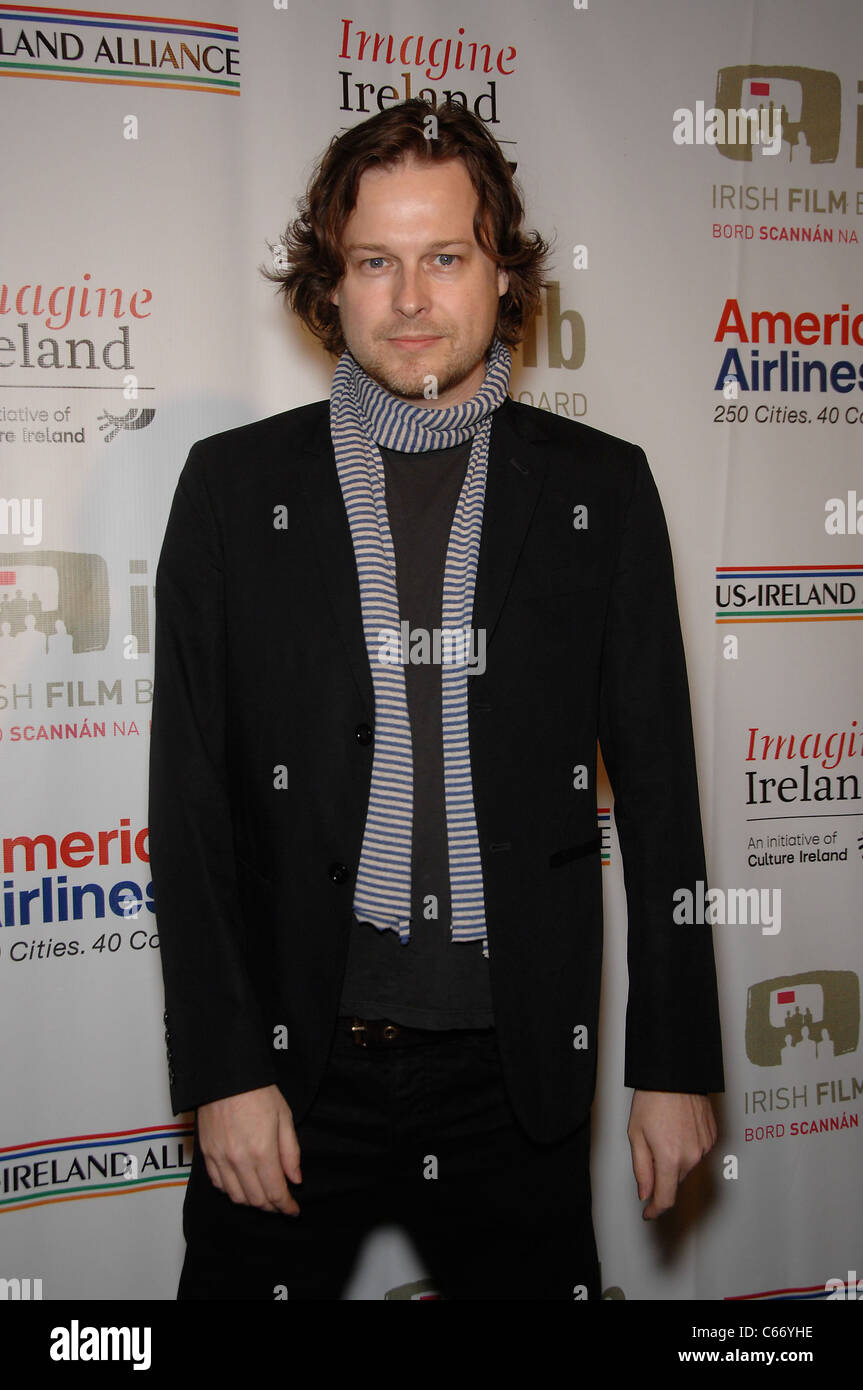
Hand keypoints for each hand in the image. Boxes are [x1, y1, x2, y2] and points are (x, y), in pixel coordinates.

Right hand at [196, 1083, 302, 1213]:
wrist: (226, 1075)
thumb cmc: (258, 1091)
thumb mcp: (284, 1117)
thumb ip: (290, 1152)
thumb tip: (294, 1179)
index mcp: (262, 1151)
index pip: (275, 1192)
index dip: (286, 1206)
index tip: (293, 1210)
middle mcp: (239, 1160)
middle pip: (256, 1199)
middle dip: (271, 1206)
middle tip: (281, 1205)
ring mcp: (220, 1159)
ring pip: (236, 1196)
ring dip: (252, 1201)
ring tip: (263, 1197)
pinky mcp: (206, 1154)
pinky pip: (218, 1184)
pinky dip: (231, 1191)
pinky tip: (241, 1185)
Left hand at [627, 1089, 715, 1219]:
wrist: (675, 1074)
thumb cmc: (653, 1098)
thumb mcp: (636, 1135)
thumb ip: (641, 1169)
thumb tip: (645, 1192)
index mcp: (670, 1158)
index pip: (666, 1198)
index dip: (655, 1210)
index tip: (648, 1213)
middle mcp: (692, 1157)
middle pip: (675, 1180)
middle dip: (661, 1173)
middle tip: (649, 1148)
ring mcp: (705, 1147)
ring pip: (687, 1166)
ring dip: (675, 1159)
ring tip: (664, 1131)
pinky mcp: (712, 1137)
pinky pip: (698, 1152)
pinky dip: (687, 1147)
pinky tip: (678, 1128)